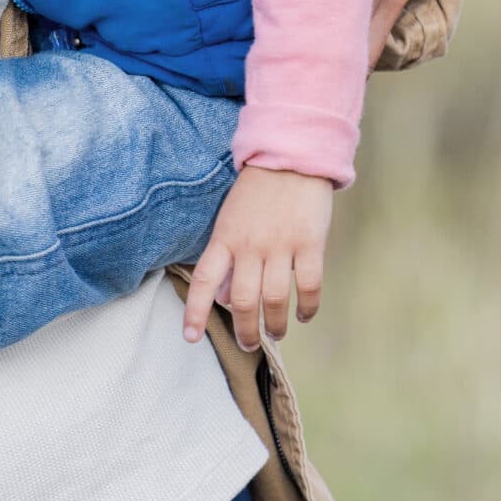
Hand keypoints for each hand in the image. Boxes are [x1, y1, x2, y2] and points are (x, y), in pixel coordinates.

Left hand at [183, 166, 333, 349]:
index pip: (204, 280)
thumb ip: (226, 258)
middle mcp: (250, 245)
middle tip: (249, 344)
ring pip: (274, 299)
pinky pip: (308, 285)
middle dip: (245, 330)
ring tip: (275, 334)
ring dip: (274, 324)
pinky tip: (302, 315)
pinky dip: (306, 307)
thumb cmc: (258, 192)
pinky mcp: (310, 242)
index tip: (190, 337)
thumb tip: (223, 298)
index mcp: (225, 237)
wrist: (292, 156)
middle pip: (242, 300)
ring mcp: (281, 244)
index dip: (195, 311)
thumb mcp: (231, 219)